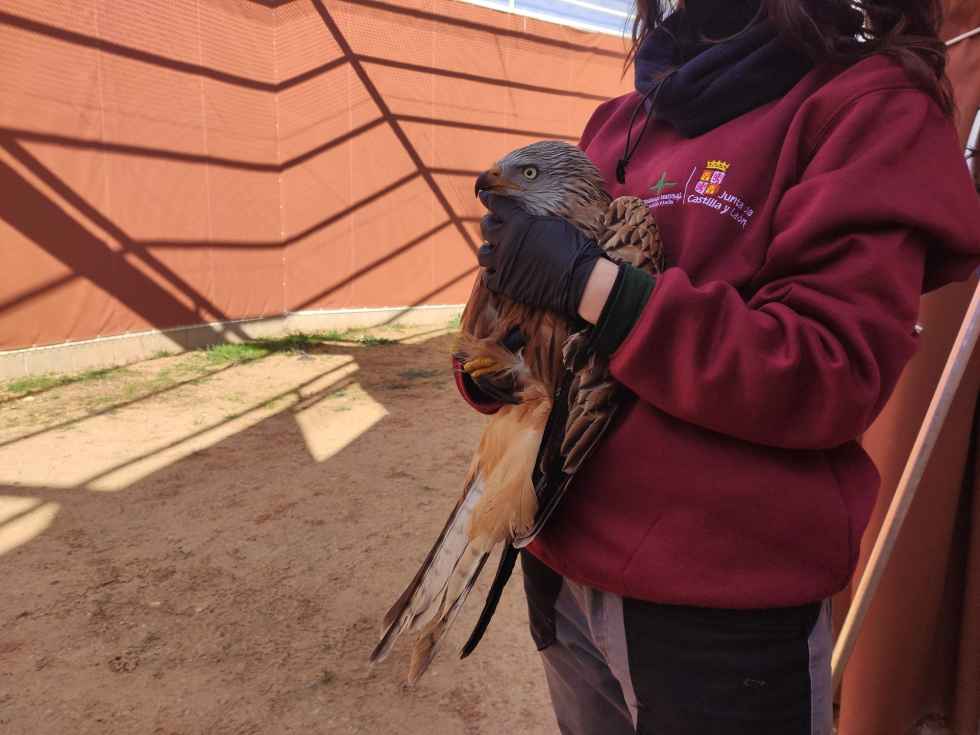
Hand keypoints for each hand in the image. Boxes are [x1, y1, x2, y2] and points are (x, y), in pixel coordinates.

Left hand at [478, 192, 605, 318]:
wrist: (580, 279)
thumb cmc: (574, 248)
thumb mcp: (554, 223)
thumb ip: (532, 220)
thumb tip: (523, 217)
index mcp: (519, 222)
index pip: (497, 205)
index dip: (489, 199)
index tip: (484, 195)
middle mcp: (507, 241)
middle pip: (486, 228)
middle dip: (489, 224)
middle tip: (493, 225)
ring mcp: (504, 264)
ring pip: (483, 254)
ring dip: (488, 250)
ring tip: (493, 250)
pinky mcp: (505, 284)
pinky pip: (488, 278)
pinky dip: (491, 273)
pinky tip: (497, 271)